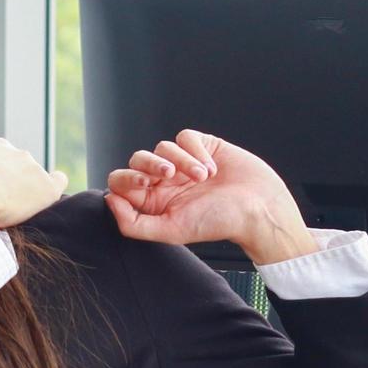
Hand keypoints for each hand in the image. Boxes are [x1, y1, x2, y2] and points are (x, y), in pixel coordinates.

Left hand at [104, 129, 318, 264]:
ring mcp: (183, 162)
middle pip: (137, 159)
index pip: (122, 182)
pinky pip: (185, 137)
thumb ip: (133, 223)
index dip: (126, 178)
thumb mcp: (170, 231)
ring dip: (182, 161)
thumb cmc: (217, 222)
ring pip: (162, 147)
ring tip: (203, 178)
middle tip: (169, 175)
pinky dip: (196, 150)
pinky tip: (211, 168)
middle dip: (149, 163)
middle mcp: (165, 181)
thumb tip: (109, 200)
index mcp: (153, 201)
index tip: (145, 183)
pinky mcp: (203, 146)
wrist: (258, 209)